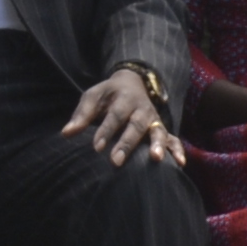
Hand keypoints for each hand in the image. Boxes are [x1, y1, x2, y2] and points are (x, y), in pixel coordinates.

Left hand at [64, 65, 180, 170]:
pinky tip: (180, 163)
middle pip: (135, 125)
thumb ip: (82, 115)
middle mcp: (141, 109)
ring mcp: (153, 118)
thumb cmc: (108, 95)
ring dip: (158, 144)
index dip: (105, 131)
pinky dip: (177, 150)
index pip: (114, 115)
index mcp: (123, 98)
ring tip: (156, 159)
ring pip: (158, 131)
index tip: (96, 147)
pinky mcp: (160, 128)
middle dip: (127, 143)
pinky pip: (172, 138)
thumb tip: (66, 133)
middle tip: (116, 161)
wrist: (133, 82)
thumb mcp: (93, 96)